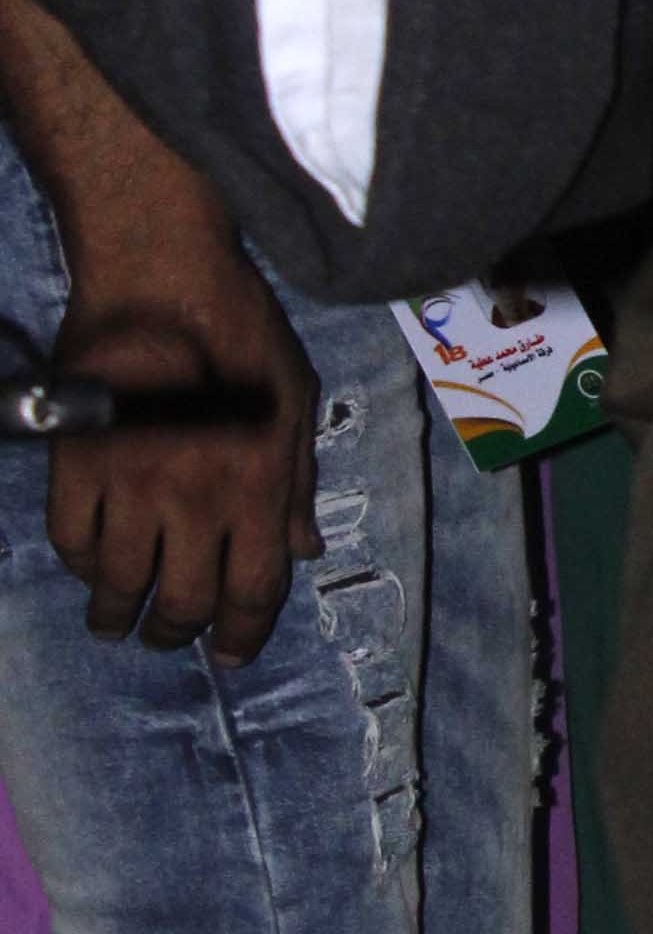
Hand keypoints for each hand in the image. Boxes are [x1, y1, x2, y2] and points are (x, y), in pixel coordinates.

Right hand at [45, 252, 318, 661]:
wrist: (161, 277)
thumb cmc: (240, 331)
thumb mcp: (295, 403)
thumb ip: (297, 483)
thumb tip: (302, 550)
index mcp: (258, 488)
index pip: (253, 590)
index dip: (242, 634)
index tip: (230, 655)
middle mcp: (197, 499)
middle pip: (184, 601)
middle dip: (176, 632)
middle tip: (168, 636)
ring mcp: (132, 485)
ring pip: (120, 583)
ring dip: (117, 615)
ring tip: (116, 623)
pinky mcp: (77, 463)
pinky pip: (70, 539)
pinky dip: (79, 565)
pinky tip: (88, 568)